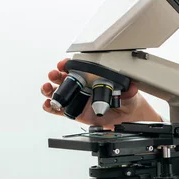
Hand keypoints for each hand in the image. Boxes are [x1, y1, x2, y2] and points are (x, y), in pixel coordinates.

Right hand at [40, 58, 158, 128]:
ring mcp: (77, 99)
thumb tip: (131, 87)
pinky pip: (59, 109)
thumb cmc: (126, 98)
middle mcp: (82, 86)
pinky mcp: (75, 112)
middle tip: (54, 74)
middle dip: (56, 74)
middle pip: (63, 78)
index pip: (77, 67)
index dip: (68, 64)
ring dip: (49, 89)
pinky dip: (51, 106)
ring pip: (58, 92)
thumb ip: (129, 90)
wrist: (126, 116)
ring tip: (47, 88)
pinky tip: (48, 104)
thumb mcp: (129, 92)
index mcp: (92, 77)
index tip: (64, 63)